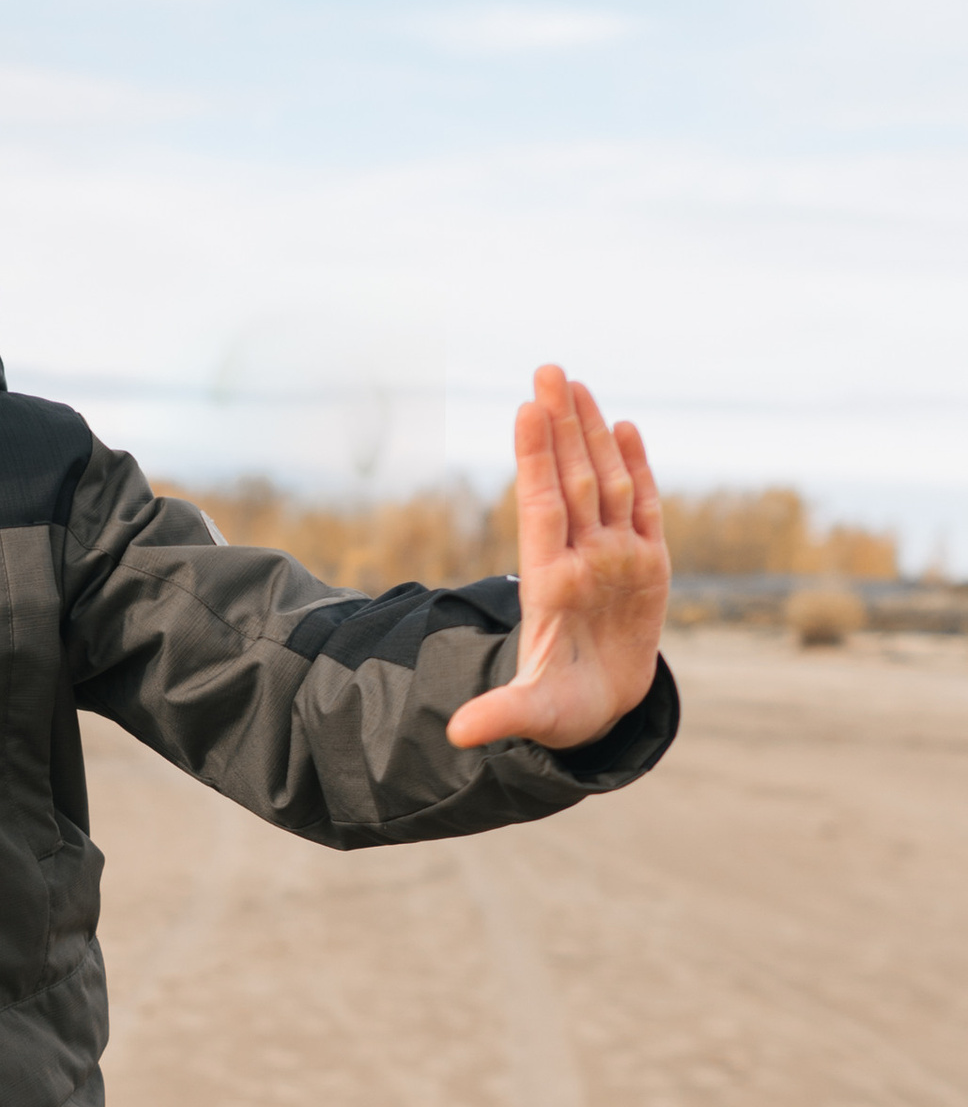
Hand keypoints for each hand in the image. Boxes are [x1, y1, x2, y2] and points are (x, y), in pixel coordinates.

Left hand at [448, 365, 667, 753]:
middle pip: (570, 481)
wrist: (598, 713)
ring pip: (603, 482)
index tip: (526, 411)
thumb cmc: (561, 711)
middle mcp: (581, 560)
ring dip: (590, 434)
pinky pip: (643, 507)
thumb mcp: (532, 716)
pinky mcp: (648, 566)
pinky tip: (624, 426)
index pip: (541, 509)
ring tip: (575, 384)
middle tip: (547, 370)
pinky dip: (636, 467)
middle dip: (560, 427)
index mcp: (551, 584)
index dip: (535, 460)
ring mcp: (615, 558)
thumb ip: (500, 716)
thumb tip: (458, 736)